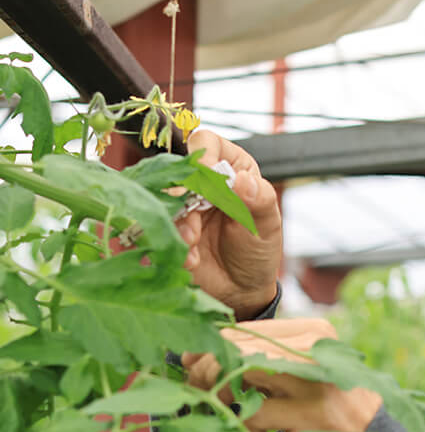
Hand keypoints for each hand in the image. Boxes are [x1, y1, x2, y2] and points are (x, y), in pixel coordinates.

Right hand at [177, 130, 282, 319]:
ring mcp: (179, 204)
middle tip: (194, 231)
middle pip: (176, 173)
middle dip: (183, 201)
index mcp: (229, 168)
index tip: (207, 178)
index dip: (203, 156)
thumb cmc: (258, 249)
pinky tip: (188, 260)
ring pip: (160, 199)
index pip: (207, 143)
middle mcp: (200, 182)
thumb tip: (244, 181)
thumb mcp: (267, 225)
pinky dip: (167, 243)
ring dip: (173, 225)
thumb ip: (260, 200)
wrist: (241, 288)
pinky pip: (151, 226)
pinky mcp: (165, 227)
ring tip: (191, 248)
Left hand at [182, 318, 382, 431]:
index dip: (210, 345)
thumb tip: (195, 359)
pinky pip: (256, 412)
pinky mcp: (316, 413)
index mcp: (313, 331)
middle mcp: (316, 348)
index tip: (191, 363)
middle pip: (236, 347)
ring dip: (221, 396)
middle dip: (206, 372)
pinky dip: (243, 424)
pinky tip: (248, 431)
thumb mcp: (301, 369)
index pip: (244, 328)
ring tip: (222, 412)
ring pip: (240, 374)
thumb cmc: (332, 402)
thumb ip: (260, 358)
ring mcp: (318, 379)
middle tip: (197, 392)